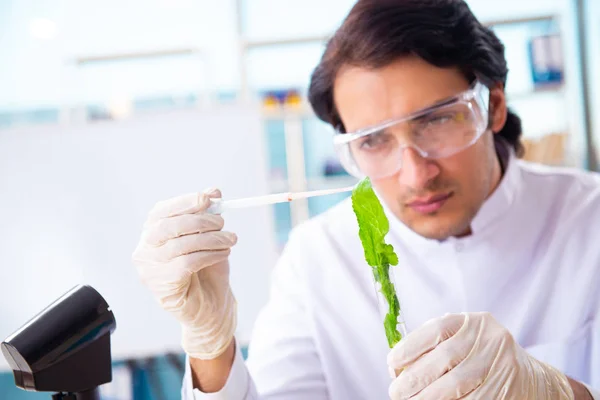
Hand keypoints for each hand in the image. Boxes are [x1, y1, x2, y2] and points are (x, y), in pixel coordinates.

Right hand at [132, 188, 237, 359]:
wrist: (211, 305)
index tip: (209, 199)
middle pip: (168, 227)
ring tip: (230, 239)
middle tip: (223, 223)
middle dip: (200, 221)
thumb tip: (213, 191)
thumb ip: (208, 214)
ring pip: (180, 245)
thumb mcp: (209, 236)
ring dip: (211, 239)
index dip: (185, 203)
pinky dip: (210, 255)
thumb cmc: (207, 268)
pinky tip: (224, 254)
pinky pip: (187, 264)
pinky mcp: (162, 287)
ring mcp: (149, 270)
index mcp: (151, 233)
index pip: (161, 211)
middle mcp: (144, 250)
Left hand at [387, 312, 574, 399]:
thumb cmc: (481, 359)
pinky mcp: (506, 388)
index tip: (392, 363)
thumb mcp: (462, 342)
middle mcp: (488, 339)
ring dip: (427, 398)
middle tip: (396, 392)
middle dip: (413, 379)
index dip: (409, 346)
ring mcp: (501, 364)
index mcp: (472, 322)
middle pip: (443, 359)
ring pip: (455, 385)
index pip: (436, 329)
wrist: (532, 379)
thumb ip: (433, 347)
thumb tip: (397, 367)